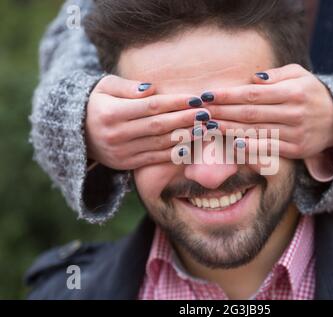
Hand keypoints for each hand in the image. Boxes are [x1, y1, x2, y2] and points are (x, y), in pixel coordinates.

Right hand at [85, 75, 208, 169]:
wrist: (76, 133)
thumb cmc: (97, 103)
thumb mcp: (105, 87)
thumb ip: (127, 87)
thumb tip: (151, 89)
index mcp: (111, 113)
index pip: (151, 107)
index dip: (175, 103)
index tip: (196, 99)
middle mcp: (116, 134)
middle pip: (159, 126)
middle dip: (186, 120)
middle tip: (208, 114)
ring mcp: (122, 152)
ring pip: (160, 144)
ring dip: (186, 137)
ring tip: (206, 129)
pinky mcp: (127, 164)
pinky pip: (155, 159)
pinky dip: (175, 153)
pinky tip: (192, 146)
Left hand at [203, 64, 332, 159]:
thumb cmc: (313, 93)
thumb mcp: (300, 75)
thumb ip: (276, 75)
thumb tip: (252, 79)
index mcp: (294, 92)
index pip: (252, 94)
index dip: (228, 95)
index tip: (207, 95)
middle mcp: (294, 113)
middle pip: (250, 113)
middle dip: (222, 112)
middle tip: (200, 111)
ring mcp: (295, 134)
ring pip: (255, 132)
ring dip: (228, 129)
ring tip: (208, 125)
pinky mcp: (295, 150)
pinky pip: (267, 148)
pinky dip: (247, 146)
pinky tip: (230, 142)